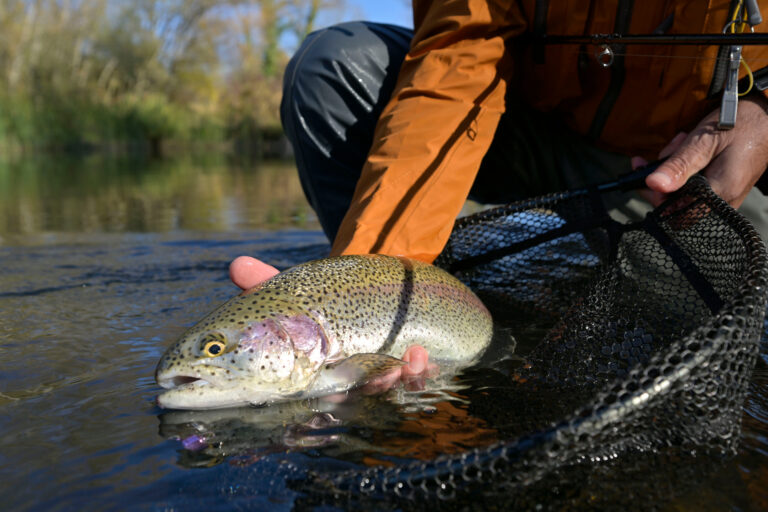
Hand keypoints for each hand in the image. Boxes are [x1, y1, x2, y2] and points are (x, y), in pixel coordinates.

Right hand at [229, 255, 432, 390]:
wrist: (365, 290)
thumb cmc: (319, 302)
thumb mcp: (292, 292)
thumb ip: (264, 283)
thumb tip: (237, 263)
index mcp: (312, 373)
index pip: (314, 392)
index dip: (326, 396)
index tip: (334, 392)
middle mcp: (345, 382)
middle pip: (352, 397)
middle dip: (362, 391)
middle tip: (369, 382)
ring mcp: (378, 376)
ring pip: (387, 390)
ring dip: (397, 380)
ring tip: (409, 358)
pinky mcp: (407, 367)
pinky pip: (416, 379)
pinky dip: (419, 370)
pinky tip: (421, 354)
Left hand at [636, 95, 767, 207]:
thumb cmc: (741, 124)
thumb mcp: (704, 142)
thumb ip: (679, 166)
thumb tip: (653, 185)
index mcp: (719, 194)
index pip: (674, 214)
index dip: (656, 196)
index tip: (646, 171)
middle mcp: (723, 202)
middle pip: (676, 203)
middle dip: (665, 176)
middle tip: (670, 148)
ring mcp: (724, 196)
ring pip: (684, 192)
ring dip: (676, 167)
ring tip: (684, 141)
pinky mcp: (723, 188)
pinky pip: (695, 185)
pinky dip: (687, 167)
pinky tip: (692, 148)